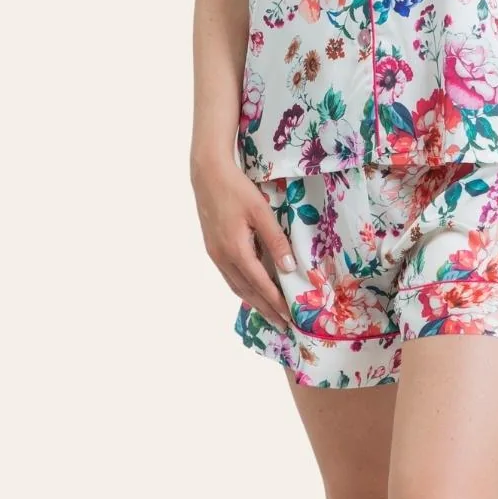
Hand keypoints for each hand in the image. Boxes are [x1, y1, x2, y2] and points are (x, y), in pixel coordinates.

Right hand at [191, 157, 297, 329]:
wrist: (207, 176)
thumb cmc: (237, 190)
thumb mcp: (261, 212)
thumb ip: (275, 239)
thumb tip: (289, 267)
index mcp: (236, 251)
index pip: (261, 284)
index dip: (275, 302)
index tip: (290, 316)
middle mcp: (223, 258)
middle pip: (247, 291)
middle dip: (266, 309)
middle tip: (283, 323)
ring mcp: (215, 255)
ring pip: (236, 286)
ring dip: (253, 301)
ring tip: (269, 313)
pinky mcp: (212, 249)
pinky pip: (229, 277)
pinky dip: (242, 288)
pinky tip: (250, 290)